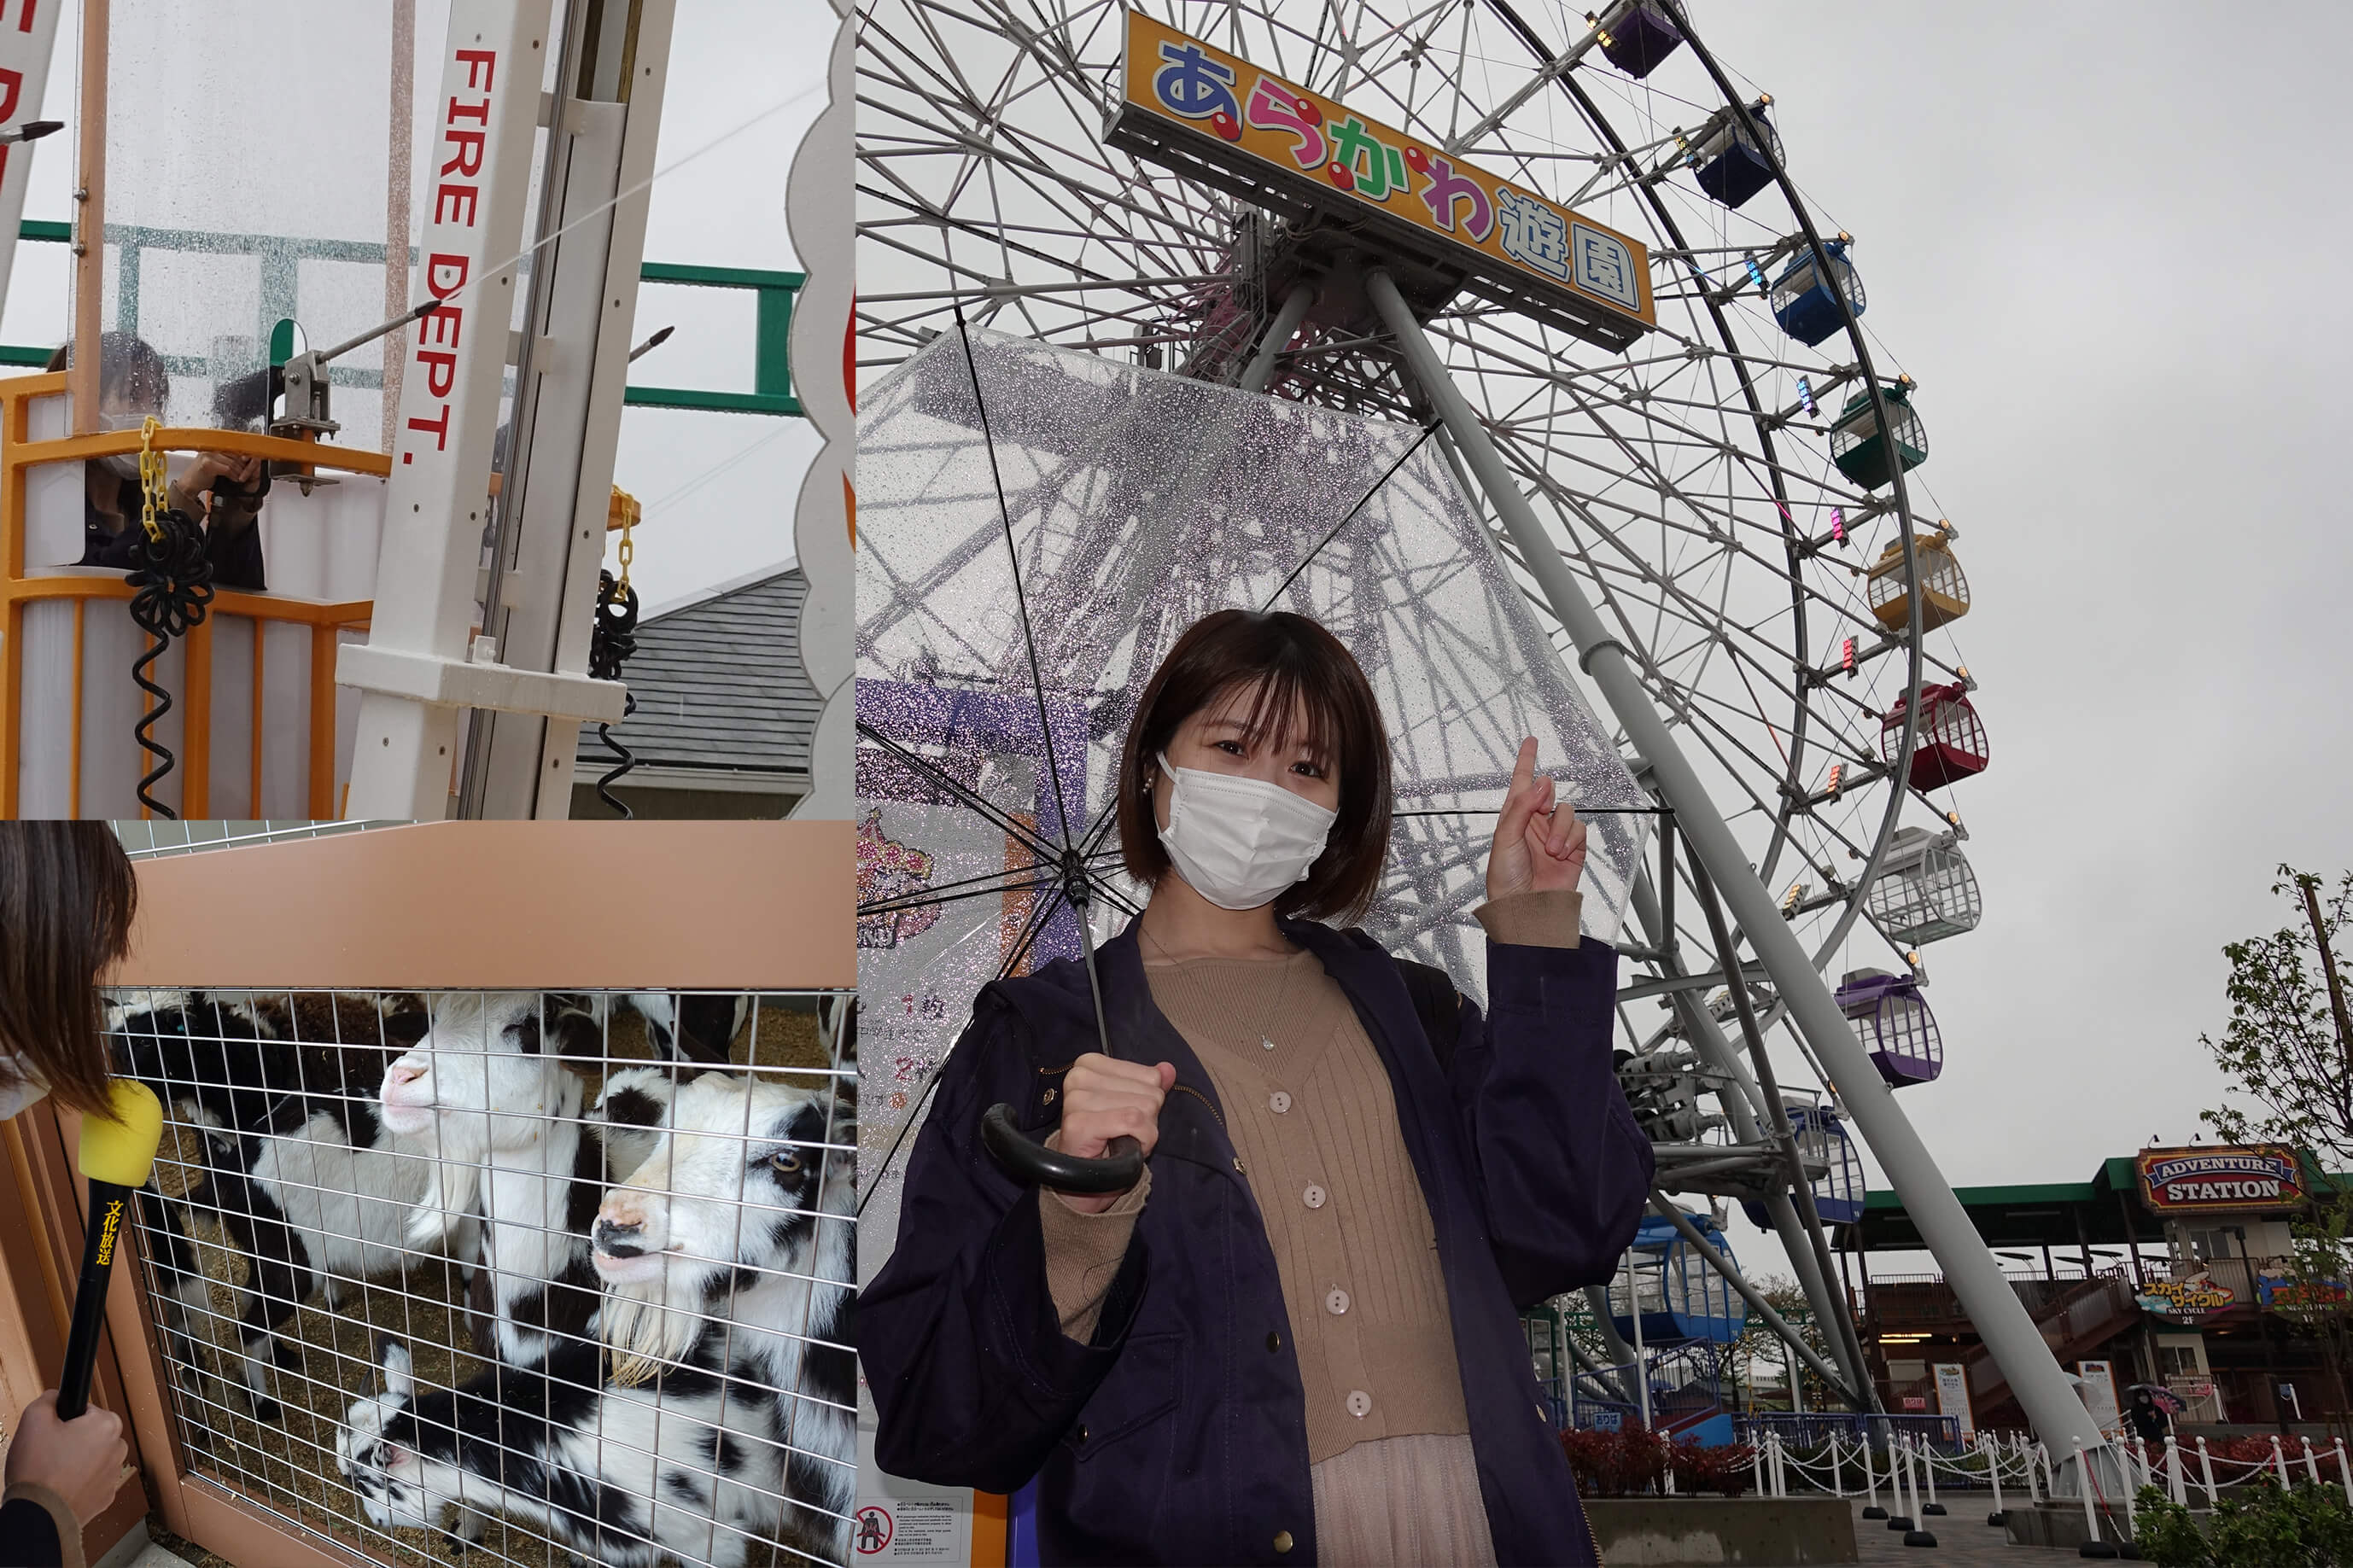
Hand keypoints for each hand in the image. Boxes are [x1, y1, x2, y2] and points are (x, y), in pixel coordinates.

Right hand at [5, 1391, 128, 1526]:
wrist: (38, 1515)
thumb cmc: (38, 1471)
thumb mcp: (33, 1419)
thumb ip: (48, 1399)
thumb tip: (56, 1396)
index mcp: (107, 1424)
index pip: (85, 1411)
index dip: (63, 1420)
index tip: (53, 1432)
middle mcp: (118, 1447)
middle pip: (90, 1434)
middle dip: (71, 1441)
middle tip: (49, 1453)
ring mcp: (114, 1474)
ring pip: (91, 1458)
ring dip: (75, 1462)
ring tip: (52, 1473)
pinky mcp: (106, 1496)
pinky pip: (90, 1481)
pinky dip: (77, 1482)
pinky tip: (60, 1487)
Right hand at [180, 451, 261, 505]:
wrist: (188, 485)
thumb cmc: (202, 476)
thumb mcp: (217, 466)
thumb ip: (227, 461)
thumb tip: (245, 460)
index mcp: (213, 447)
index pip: (234, 449)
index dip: (244, 457)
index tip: (250, 464)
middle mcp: (210, 449)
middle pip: (235, 455)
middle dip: (244, 466)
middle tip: (247, 474)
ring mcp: (208, 455)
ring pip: (233, 463)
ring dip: (239, 473)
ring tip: (240, 479)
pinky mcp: (207, 464)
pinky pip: (227, 469)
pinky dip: (233, 476)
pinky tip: (234, 480)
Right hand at [1050, 1054, 1172, 1214]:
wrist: (1082, 1181)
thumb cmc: (1108, 1140)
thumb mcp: (1134, 1106)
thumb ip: (1151, 1085)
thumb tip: (1168, 1069)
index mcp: (1090, 1063)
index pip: (1151, 1076)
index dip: (1148, 1102)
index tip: (1126, 1117)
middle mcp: (1079, 1076)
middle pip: (1151, 1093)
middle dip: (1146, 1119)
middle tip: (1122, 1134)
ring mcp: (1076, 1098)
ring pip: (1145, 1108)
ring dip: (1143, 1133)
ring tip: (1119, 1141)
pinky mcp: (1079, 1122)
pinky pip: (1134, 1122)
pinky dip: (1141, 1141)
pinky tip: (1122, 1150)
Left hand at [1486, 737, 1587, 900]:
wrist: (1527, 908)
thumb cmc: (1506, 879)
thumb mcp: (1505, 839)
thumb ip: (1521, 808)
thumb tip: (1541, 783)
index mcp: (1513, 817)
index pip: (1521, 782)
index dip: (1526, 760)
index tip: (1531, 741)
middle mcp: (1534, 823)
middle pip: (1549, 793)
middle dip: (1546, 798)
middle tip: (1541, 808)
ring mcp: (1554, 835)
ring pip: (1566, 810)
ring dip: (1559, 828)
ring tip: (1550, 848)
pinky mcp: (1573, 848)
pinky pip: (1580, 829)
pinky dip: (1570, 839)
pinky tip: (1560, 853)